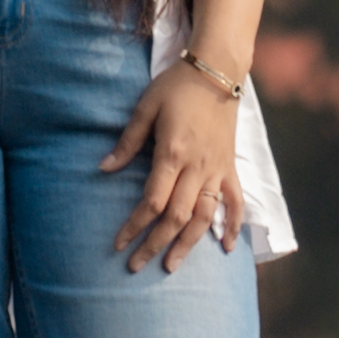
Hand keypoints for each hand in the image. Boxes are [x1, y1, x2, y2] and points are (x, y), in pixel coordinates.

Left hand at [109, 64, 251, 271]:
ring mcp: (217, 170)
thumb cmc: (176, 86)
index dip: (134, 225)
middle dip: (155, 244)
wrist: (217, 71)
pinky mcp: (230, 168)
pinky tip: (227, 249)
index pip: (152, 201)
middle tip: (136, 266)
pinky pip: (235, 203)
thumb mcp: (145, 107)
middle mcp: (197, 168)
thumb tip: (103, 168)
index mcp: (173, 153)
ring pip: (204, 218)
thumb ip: (127, 142)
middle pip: (176, 217)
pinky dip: (232, 227)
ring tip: (171, 266)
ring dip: (188, 245)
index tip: (119, 244)